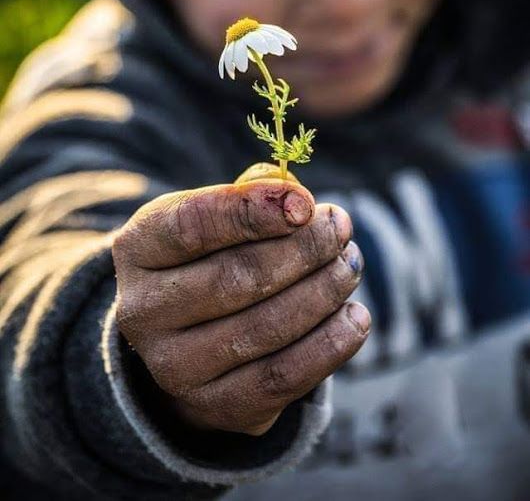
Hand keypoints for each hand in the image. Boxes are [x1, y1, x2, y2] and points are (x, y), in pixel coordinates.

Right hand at [112, 163, 369, 435]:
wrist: (187, 337)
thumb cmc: (210, 257)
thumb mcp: (216, 215)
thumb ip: (253, 194)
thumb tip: (297, 200)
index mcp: (138, 248)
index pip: (192, 225)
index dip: (253, 211)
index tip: (307, 204)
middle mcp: (142, 311)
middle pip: (235, 277)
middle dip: (304, 249)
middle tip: (341, 228)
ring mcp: (172, 366)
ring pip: (265, 327)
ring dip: (323, 292)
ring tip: (349, 265)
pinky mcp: (213, 407)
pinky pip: (283, 377)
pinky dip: (330, 345)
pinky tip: (354, 317)